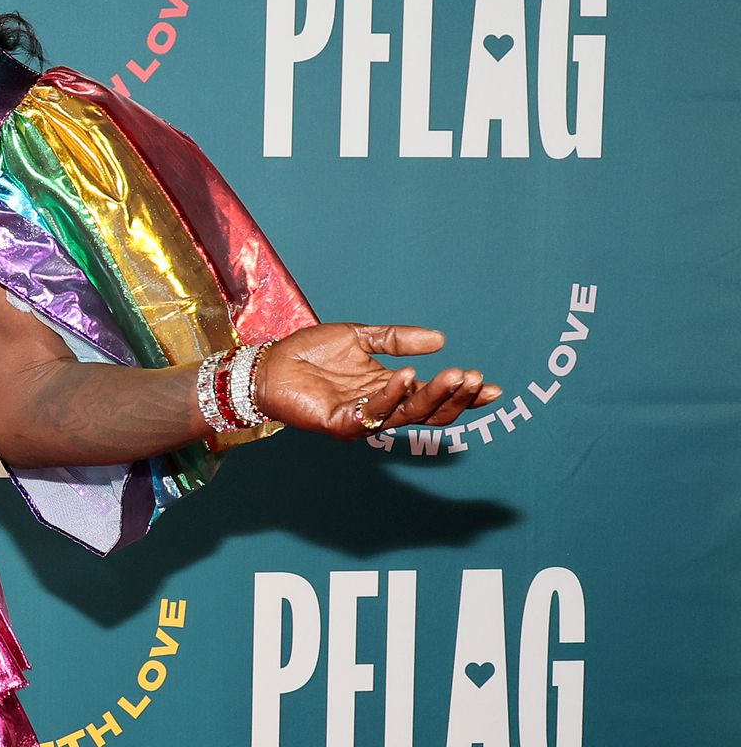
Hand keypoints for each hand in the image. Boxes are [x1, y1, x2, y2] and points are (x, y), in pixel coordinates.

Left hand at [253, 323, 502, 438]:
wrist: (268, 362)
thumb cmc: (308, 351)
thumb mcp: (360, 337)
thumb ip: (397, 339)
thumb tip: (442, 339)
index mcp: (387, 388)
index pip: (432, 397)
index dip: (463, 394)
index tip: (492, 387)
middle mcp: (379, 406)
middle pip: (428, 411)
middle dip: (456, 397)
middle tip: (477, 379)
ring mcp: (362, 418)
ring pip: (408, 415)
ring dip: (434, 396)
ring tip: (457, 375)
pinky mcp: (341, 424)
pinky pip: (373, 413)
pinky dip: (393, 395)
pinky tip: (407, 375)